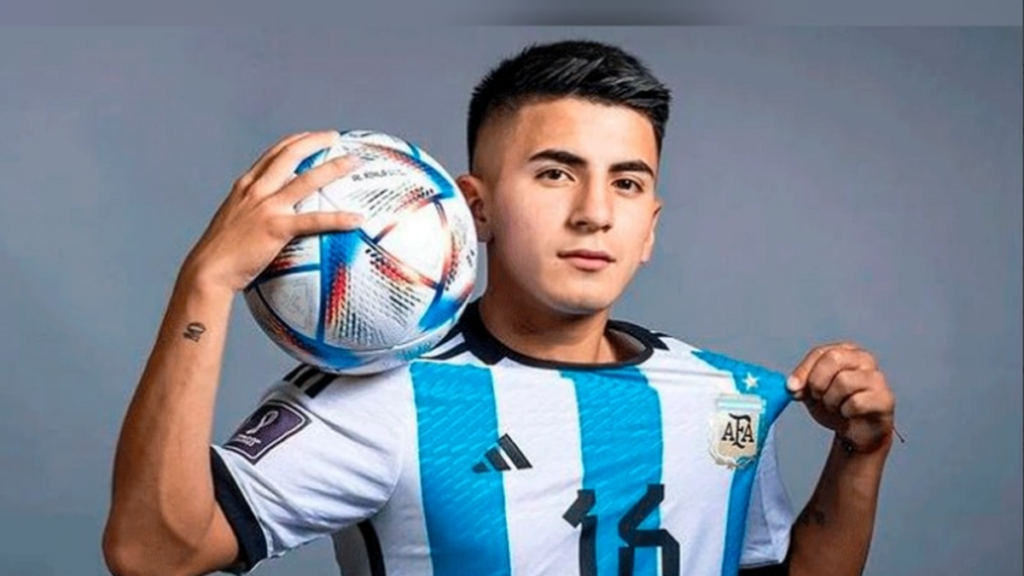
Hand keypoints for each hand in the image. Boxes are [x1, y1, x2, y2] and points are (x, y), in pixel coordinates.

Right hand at [182, 131, 362, 293]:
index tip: (311, 137)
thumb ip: (252, 215)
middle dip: (314, 141)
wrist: (208, 270)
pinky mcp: (276, 228)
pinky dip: (338, 218)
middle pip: (289, 155)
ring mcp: (266, 207)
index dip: (294, 141)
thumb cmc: (222, 255)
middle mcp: (256, 190)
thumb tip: (272, 221)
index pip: (272, 154)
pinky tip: (357, 219)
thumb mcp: (235, 224)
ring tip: (354, 161)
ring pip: (306, 179)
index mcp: (245, 187)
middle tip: (335, 137)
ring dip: (333, 167)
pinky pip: (314, 220)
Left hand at [786, 342, 895, 453]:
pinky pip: (857, 402)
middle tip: (817, 397)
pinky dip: (846, 411)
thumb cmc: (836, 407)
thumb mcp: (812, 393)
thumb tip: (792, 386)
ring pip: (844, 381)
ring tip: (835, 407)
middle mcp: (864, 359)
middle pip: (833, 359)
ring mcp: (877, 378)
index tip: (792, 387)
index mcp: (845, 352)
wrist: (855, 433)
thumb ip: (801, 385)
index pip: (820, 353)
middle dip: (818, 382)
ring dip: (831, 400)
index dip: (803, 371)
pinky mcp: (885, 398)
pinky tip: (849, 414)